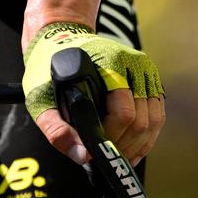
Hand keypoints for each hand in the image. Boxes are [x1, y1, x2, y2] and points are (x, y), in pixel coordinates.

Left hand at [22, 22, 164, 166]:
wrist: (62, 39)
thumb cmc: (49, 68)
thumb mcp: (41, 97)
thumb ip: (56, 128)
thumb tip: (82, 156)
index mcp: (110, 62)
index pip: (123, 114)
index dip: (111, 139)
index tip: (94, 152)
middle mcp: (133, 63)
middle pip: (141, 121)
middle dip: (123, 146)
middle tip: (104, 158)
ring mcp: (145, 70)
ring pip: (153, 120)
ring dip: (137, 146)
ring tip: (117, 157)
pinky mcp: (149, 79)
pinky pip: (156, 114)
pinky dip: (146, 137)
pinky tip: (131, 150)